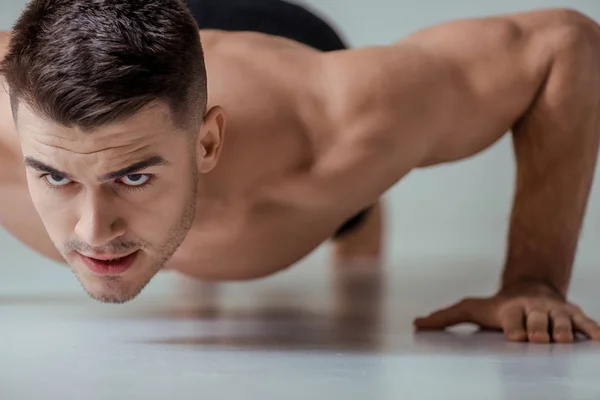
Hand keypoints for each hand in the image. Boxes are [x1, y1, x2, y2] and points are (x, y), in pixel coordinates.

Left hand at [413, 282, 599, 342]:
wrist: (529, 289)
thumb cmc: (497, 306)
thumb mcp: (470, 309)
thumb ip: (444, 318)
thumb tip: (415, 324)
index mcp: (509, 310)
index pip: (512, 320)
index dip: (514, 328)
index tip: (516, 337)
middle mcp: (533, 310)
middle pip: (538, 321)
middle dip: (539, 330)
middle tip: (541, 340)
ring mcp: (555, 313)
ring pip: (563, 323)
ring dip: (565, 331)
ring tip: (565, 341)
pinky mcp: (573, 316)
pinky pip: (587, 323)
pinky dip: (593, 330)